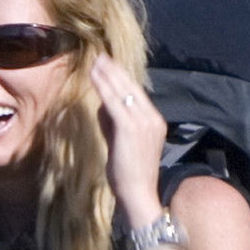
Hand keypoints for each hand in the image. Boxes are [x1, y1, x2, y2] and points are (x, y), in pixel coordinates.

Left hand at [85, 50, 170, 224]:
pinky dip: (103, 86)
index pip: (137, 94)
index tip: (109, 65)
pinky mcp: (130, 128)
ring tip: (95, 61)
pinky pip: (114, 102)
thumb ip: (112, 124)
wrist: (138, 194)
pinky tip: (94, 76)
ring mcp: (144, 122)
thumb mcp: (121, 143)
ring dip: (107, 74)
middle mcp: (152, 119)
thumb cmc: (128, 175)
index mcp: (155, 122)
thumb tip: (102, 105)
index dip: (122, 78)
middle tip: (100, 55)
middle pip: (131, 87)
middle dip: (115, 70)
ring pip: (122, 91)